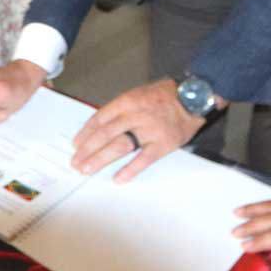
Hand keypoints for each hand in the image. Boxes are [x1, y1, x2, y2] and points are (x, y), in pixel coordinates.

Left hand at [71, 77, 205, 183]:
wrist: (195, 97)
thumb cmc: (166, 95)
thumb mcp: (141, 92)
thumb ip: (123, 108)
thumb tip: (102, 125)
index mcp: (129, 100)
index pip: (101, 117)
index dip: (86, 132)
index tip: (77, 143)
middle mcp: (137, 114)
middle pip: (106, 134)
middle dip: (87, 149)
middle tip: (76, 161)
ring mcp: (150, 130)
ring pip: (120, 146)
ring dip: (100, 159)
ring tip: (87, 169)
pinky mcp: (163, 143)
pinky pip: (144, 159)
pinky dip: (130, 170)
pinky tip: (118, 178)